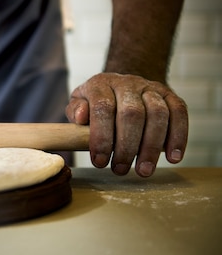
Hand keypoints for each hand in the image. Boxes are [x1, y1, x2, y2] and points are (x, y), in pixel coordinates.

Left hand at [66, 73, 187, 176]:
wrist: (123, 84)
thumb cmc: (97, 101)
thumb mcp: (79, 102)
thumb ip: (75, 110)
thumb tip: (80, 117)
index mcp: (101, 84)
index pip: (102, 108)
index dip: (101, 137)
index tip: (99, 161)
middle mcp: (127, 83)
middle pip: (132, 113)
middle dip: (126, 146)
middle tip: (120, 170)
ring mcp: (151, 88)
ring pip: (158, 114)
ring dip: (152, 146)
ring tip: (143, 170)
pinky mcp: (170, 95)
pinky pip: (179, 113)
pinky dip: (178, 137)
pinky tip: (172, 158)